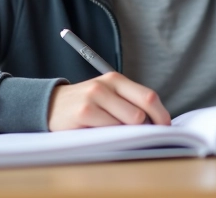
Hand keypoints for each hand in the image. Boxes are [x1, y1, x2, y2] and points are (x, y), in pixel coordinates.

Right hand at [48, 72, 170, 130]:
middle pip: (141, 111)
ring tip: (116, 135)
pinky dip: (111, 137)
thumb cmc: (86, 105)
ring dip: (127, 134)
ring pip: (128, 122)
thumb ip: (130, 103)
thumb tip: (157, 123)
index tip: (165, 129)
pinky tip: (102, 136)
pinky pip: (110, 130)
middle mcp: (106, 84)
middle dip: (146, 129)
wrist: (50, 105)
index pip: (149, 96)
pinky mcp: (84, 112)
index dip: (161, 115)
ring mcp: (94, 97)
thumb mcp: (107, 96)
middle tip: (143, 137)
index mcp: (116, 79)